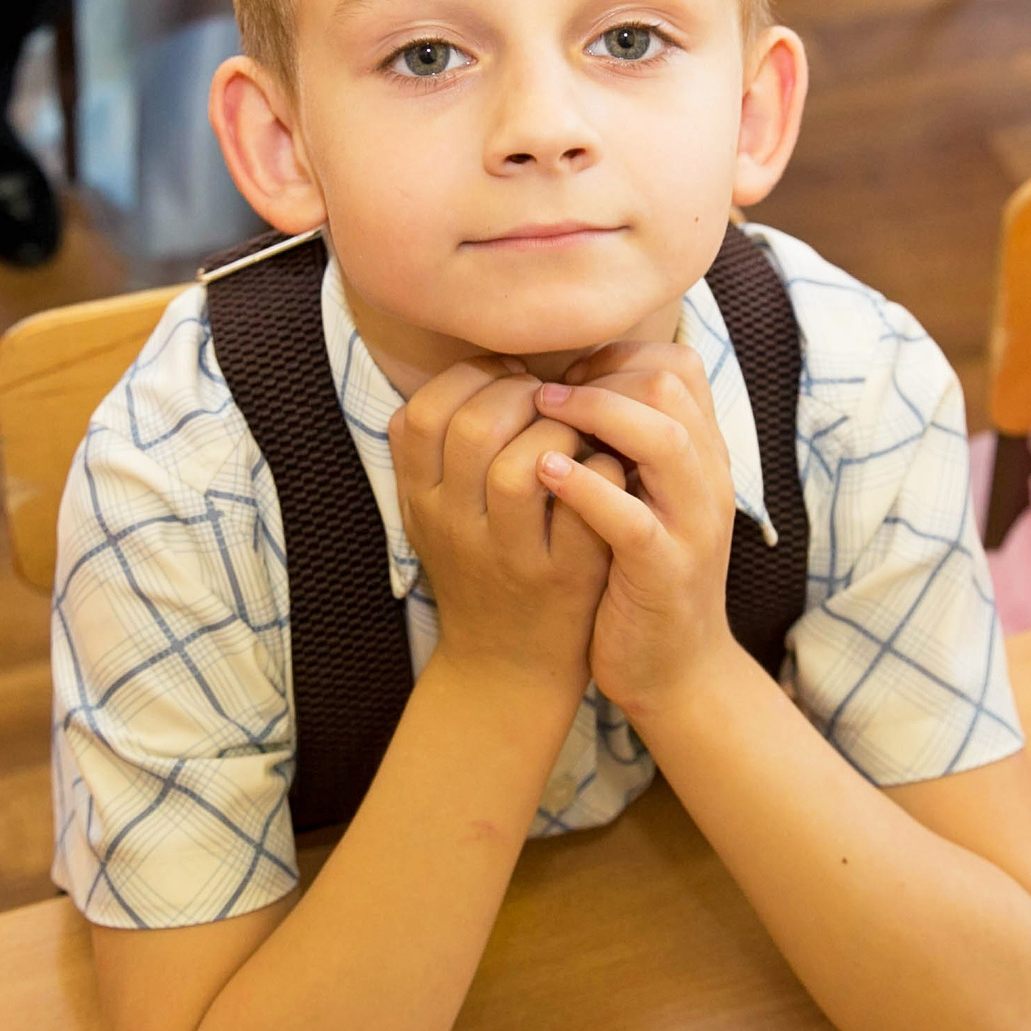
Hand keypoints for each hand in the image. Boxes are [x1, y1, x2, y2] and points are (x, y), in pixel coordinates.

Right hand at [391, 357, 622, 701]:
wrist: (507, 667)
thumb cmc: (480, 567)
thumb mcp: (436, 510)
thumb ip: (441, 445)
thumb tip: (484, 363)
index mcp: (421, 501)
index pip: (422, 413)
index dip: (470, 379)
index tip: (505, 377)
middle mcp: (456, 527)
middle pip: (473, 427)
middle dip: (520, 394)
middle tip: (547, 399)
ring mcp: (510, 555)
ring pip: (523, 466)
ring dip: (561, 430)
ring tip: (576, 430)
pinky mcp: (565, 579)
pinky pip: (586, 505)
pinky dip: (604, 470)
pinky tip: (610, 464)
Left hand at [533, 343, 740, 718]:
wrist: (675, 669)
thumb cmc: (641, 576)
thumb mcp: (647, 498)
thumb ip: (629, 445)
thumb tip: (573, 381)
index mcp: (703, 456)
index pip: (678, 365)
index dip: (616, 357)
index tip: (566, 378)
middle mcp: (707, 480)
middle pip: (672, 386)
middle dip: (600, 376)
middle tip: (543, 393)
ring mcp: (691, 525)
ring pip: (663, 439)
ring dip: (595, 415)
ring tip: (541, 414)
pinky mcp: (665, 571)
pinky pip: (631, 517)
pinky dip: (586, 488)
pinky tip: (544, 474)